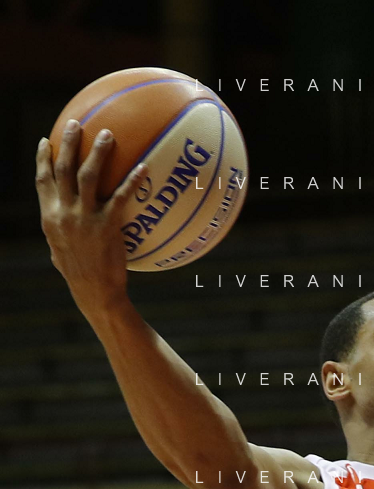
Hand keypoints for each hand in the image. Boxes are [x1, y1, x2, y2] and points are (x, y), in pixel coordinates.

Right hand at [35, 119, 147, 316]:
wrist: (96, 294)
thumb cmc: (81, 276)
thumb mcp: (60, 252)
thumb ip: (60, 232)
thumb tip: (62, 222)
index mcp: (50, 218)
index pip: (42, 181)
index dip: (43, 159)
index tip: (45, 142)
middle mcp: (63, 214)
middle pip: (63, 169)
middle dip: (68, 143)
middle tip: (77, 123)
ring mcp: (84, 219)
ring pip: (88, 176)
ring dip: (97, 152)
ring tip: (108, 134)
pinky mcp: (106, 227)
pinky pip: (120, 197)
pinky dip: (132, 181)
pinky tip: (144, 168)